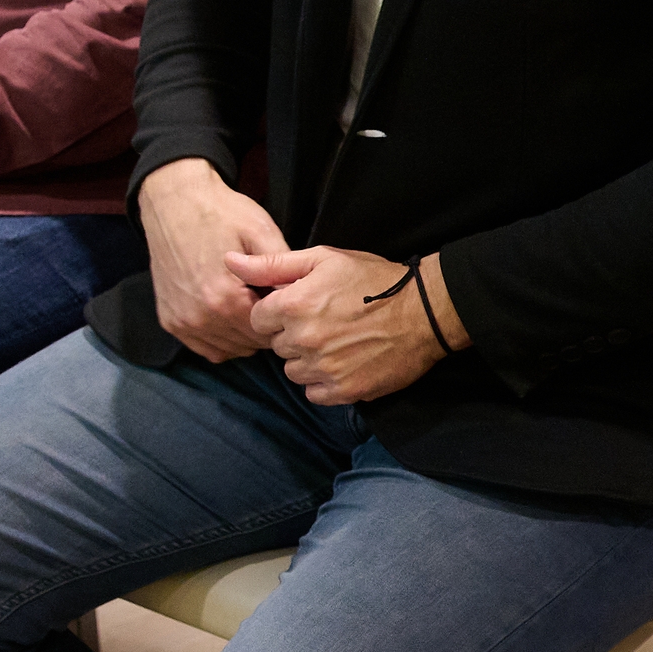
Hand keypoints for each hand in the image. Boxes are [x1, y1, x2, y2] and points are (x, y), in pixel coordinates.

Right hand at [139, 158, 291, 360]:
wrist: (175, 202)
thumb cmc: (222, 213)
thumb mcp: (262, 233)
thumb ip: (283, 270)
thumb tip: (302, 297)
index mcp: (225, 298)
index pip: (268, 332)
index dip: (284, 319)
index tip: (289, 303)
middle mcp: (200, 317)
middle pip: (249, 344)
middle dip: (266, 328)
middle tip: (272, 304)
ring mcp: (181, 322)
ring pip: (228, 349)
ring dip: (244, 336)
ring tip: (251, 307)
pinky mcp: (169, 321)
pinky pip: (205, 347)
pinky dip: (222, 339)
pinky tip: (232, 317)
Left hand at [229, 245, 466, 406]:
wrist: (425, 312)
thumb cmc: (375, 280)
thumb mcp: (324, 259)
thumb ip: (272, 264)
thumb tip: (227, 261)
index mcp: (294, 304)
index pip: (258, 319)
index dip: (279, 311)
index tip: (304, 306)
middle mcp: (303, 339)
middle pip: (277, 346)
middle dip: (294, 335)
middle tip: (327, 322)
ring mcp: (323, 368)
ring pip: (293, 371)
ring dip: (309, 360)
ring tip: (338, 342)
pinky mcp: (342, 391)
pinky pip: (314, 392)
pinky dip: (326, 381)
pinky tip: (345, 362)